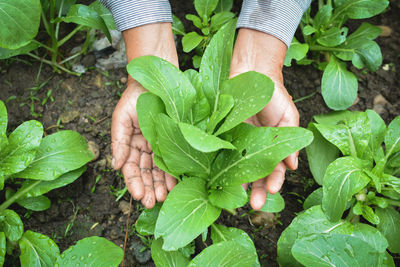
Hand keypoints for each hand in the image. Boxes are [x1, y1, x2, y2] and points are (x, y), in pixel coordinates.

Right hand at [111, 23, 177, 207]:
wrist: (155, 80)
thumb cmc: (135, 97)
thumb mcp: (122, 117)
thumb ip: (118, 141)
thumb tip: (115, 166)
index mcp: (130, 145)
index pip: (131, 169)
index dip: (134, 183)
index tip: (139, 196)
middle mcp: (145, 149)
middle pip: (146, 174)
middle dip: (149, 189)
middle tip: (154, 204)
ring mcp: (160, 146)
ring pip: (159, 171)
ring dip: (161, 186)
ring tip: (165, 197)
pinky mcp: (174, 141)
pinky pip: (173, 160)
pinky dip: (174, 173)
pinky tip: (176, 184)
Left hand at [230, 29, 299, 209]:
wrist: (251, 70)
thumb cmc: (272, 93)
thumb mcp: (287, 114)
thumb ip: (290, 138)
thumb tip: (293, 165)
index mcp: (270, 145)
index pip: (274, 169)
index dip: (274, 180)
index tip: (271, 190)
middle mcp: (251, 148)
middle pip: (254, 174)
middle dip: (255, 191)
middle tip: (253, 205)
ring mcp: (234, 143)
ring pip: (235, 168)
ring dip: (236, 184)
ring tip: (235, 197)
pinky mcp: (219, 135)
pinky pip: (218, 152)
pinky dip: (216, 165)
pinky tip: (215, 176)